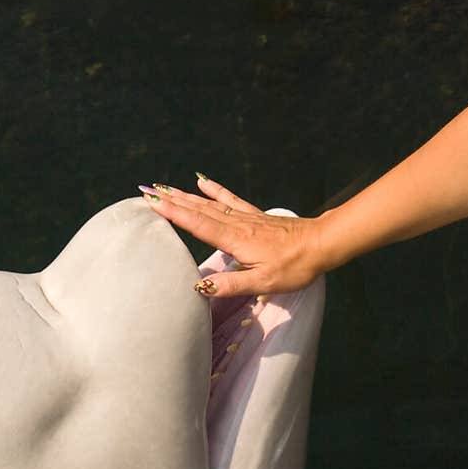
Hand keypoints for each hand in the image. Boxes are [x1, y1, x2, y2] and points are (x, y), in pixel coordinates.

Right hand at [141, 175, 325, 297]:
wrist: (322, 244)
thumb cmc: (294, 267)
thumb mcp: (263, 282)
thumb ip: (231, 284)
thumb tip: (200, 287)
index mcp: (235, 239)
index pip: (197, 224)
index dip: (173, 213)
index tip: (151, 203)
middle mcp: (236, 223)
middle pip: (198, 209)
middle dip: (170, 200)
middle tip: (145, 190)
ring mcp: (245, 217)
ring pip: (209, 203)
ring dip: (184, 195)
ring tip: (163, 186)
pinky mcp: (255, 215)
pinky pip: (229, 198)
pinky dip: (214, 189)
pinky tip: (202, 180)